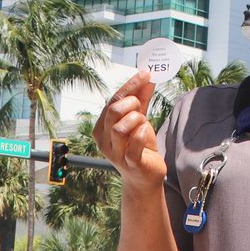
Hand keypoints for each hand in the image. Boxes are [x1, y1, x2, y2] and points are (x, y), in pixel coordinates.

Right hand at [93, 70, 166, 187]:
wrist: (145, 177)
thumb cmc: (139, 147)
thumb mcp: (139, 120)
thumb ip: (141, 100)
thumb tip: (147, 78)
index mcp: (102, 127)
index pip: (112, 100)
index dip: (130, 85)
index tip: (145, 73)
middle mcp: (104, 140)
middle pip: (113, 111)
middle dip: (131, 102)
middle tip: (141, 106)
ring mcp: (115, 153)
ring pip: (120, 127)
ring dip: (137, 119)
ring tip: (143, 124)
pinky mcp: (130, 163)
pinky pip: (133, 145)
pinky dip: (141, 134)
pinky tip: (145, 131)